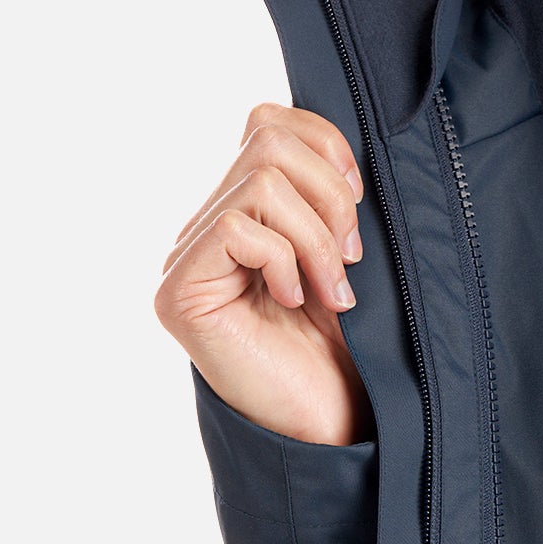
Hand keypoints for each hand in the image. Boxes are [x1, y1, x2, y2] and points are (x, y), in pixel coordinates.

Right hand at [154, 102, 373, 445]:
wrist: (335, 423)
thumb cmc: (351, 347)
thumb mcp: (352, 256)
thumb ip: (331, 196)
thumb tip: (343, 143)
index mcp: (249, 209)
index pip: (268, 120)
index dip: (326, 144)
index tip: (362, 203)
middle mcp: (210, 227)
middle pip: (267, 139)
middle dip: (331, 194)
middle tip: (350, 258)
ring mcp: (189, 258)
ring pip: (259, 179)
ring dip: (317, 236)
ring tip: (332, 291)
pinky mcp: (180, 293)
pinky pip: (236, 229)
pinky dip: (283, 259)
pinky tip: (292, 302)